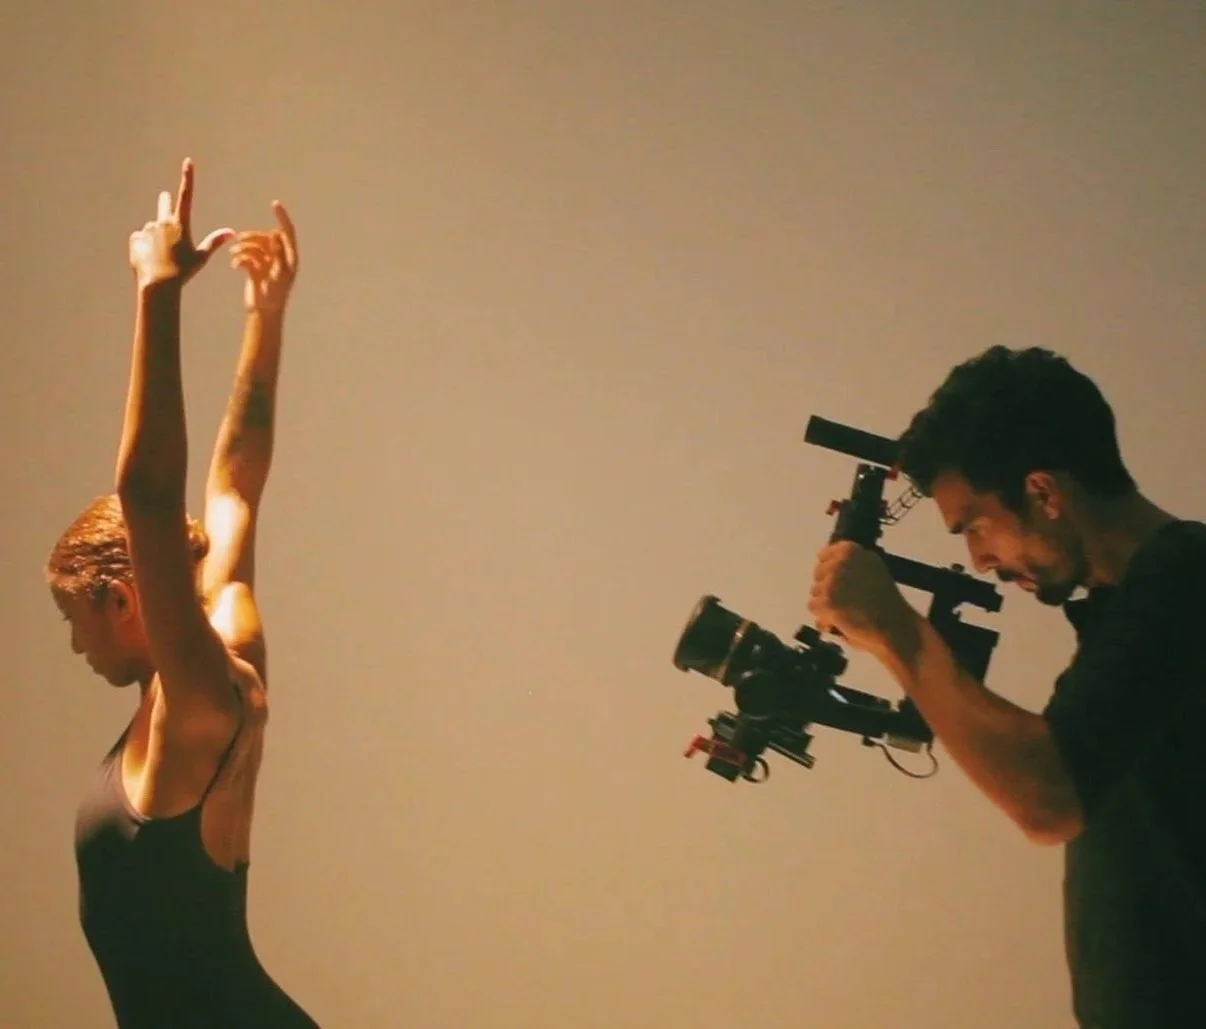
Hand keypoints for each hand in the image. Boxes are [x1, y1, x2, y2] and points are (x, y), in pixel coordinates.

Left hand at [128, 158, 233, 289]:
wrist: (158, 284)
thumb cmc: (183, 272)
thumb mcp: (201, 257)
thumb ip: (214, 241)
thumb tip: (231, 232)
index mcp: (180, 224)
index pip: (186, 195)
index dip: (188, 177)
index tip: (188, 162)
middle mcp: (162, 222)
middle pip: (164, 205)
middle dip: (165, 202)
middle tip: (165, 200)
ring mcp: (146, 230)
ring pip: (152, 229)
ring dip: (156, 236)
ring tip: (161, 256)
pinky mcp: (135, 239)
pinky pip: (140, 240)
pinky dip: (145, 246)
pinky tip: (150, 259)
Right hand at [230, 201, 298, 313]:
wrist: (264, 312)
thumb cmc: (275, 296)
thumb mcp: (279, 274)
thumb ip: (279, 253)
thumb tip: (275, 235)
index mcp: (290, 257)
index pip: (287, 232)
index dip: (282, 217)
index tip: (274, 203)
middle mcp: (279, 257)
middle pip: (265, 237)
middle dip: (252, 238)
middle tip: (239, 240)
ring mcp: (267, 262)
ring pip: (253, 246)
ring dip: (243, 248)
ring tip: (234, 255)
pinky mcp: (255, 268)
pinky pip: (246, 256)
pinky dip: (240, 259)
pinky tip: (235, 266)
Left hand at [808, 541, 916, 654]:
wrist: (895, 626)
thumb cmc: (885, 602)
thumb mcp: (872, 569)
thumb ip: (851, 562)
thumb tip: (824, 558)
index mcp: (853, 551)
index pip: (824, 554)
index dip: (830, 572)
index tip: (841, 584)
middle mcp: (842, 562)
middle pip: (818, 574)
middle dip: (829, 588)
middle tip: (849, 601)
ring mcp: (834, 581)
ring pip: (815, 592)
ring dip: (827, 604)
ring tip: (849, 612)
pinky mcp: (828, 601)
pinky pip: (813, 607)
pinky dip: (824, 617)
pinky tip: (842, 621)